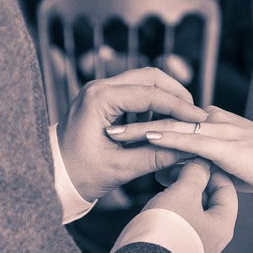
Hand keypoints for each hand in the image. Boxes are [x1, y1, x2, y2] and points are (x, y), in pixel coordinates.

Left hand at [58, 67, 207, 201]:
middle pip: (150, 77)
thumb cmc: (79, 174)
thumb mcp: (120, 169)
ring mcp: (99, 91)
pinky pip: (133, 92)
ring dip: (165, 97)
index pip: (150, 93)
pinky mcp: (101, 99)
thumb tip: (191, 150)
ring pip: (143, 81)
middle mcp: (98, 87)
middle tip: (195, 115)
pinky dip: (152, 103)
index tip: (200, 119)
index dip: (180, 106)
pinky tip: (163, 123)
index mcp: (99, 100)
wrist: (52, 176)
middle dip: (176, 94)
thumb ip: (156, 156)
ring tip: (183, 120)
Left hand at [106, 105, 252, 200]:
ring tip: (112, 133)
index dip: (143, 122)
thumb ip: (206, 165)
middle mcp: (213, 119)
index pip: (170, 118)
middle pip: (164, 115)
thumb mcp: (230, 168)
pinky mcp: (225, 143)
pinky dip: (166, 137)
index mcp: (213, 121)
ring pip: (172, 123)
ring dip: (140, 127)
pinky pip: (190, 138)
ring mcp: (219, 128)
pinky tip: (146, 138)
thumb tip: (180, 171)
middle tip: (103, 129)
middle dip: (133, 120)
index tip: (117, 131)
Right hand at [144, 159, 237, 252]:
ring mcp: (196, 245)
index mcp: (223, 225)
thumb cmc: (167, 231)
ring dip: (181, 192)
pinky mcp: (178, 249)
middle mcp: (213, 238)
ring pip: (194, 211)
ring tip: (164, 181)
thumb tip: (200, 165)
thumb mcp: (183, 194)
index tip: (195, 158)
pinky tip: (160, 201)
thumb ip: (194, 174)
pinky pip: (181, 222)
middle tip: (175, 168)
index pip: (226, 189)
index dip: (211, 170)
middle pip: (210, 200)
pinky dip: (173, 207)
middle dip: (193, 181)